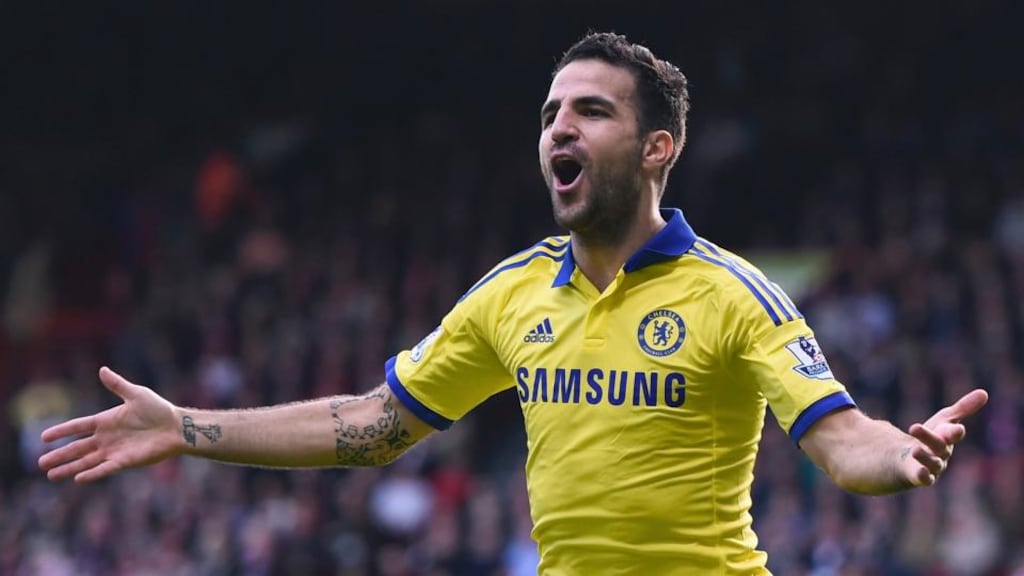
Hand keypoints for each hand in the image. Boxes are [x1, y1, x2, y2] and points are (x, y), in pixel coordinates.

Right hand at [38, 367, 181, 482]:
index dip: (61, 431)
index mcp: (106, 421)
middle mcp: (107, 438)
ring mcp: (114, 451)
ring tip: (51, 475)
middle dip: (59, 455)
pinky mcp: (125, 461)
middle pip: (77, 448)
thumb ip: (117, 385)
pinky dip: (92, 473)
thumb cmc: (158, 409)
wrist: (177, 427)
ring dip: (70, 468)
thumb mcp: (136, 394)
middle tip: (40, 463)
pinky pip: (105, 469)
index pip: (78, 427)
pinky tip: (78, 479)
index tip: (44, 437)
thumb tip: (102, 369)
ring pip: (87, 461)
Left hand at [902, 388, 988, 486]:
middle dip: (929, 437)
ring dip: (923, 456)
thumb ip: (963, 408)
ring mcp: (933, 466)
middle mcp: (943, 453)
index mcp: (948, 437)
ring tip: (914, 449)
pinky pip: (924, 478)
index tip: (957, 428)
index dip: (954, 432)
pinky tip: (919, 471)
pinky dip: (922, 475)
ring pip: (931, 462)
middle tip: (914, 427)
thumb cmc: (934, 435)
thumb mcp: (945, 419)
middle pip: (938, 445)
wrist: (912, 456)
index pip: (953, 434)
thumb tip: (984, 392)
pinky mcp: (921, 477)